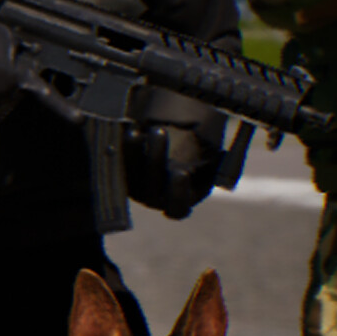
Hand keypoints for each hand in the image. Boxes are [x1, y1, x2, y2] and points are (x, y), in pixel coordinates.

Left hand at [126, 88, 226, 220]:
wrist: (174, 147)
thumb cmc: (199, 156)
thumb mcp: (211, 161)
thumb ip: (213, 163)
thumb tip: (217, 156)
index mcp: (180, 201)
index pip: (177, 208)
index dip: (178, 193)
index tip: (182, 171)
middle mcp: (155, 198)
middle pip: (151, 187)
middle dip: (155, 158)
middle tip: (160, 132)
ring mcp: (136, 187)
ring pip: (131, 174)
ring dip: (134, 151)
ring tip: (140, 130)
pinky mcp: (122, 171)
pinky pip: (118, 161)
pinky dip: (122, 145)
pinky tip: (129, 127)